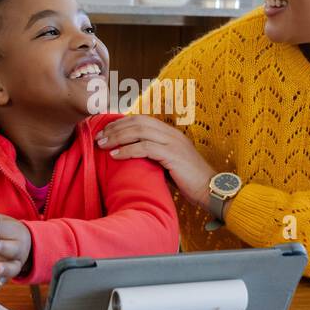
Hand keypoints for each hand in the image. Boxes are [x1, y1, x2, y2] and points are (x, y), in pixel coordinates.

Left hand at [95, 117, 213, 209]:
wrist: (210, 189)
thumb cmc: (189, 181)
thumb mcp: (169, 164)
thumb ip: (154, 157)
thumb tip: (132, 159)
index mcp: (170, 133)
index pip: (141, 119)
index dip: (121, 123)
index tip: (105, 131)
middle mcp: (171, 134)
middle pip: (137, 122)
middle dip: (115, 128)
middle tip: (98, 137)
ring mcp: (172, 143)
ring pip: (139, 131)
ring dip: (117, 137)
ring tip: (103, 145)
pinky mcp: (172, 155)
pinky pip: (145, 147)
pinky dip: (127, 150)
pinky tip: (115, 155)